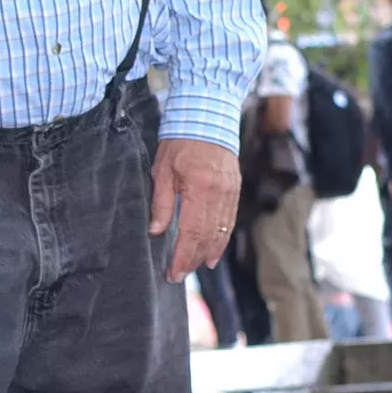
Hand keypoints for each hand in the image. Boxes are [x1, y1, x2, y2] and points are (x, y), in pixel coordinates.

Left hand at [149, 137, 238, 281]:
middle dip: (194, 259)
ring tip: (197, 267)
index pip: (191, 232)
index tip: (173, 273)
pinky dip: (222, 238)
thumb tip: (156, 231)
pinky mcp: (235, 189)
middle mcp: (219, 194)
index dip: (183, 256)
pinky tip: (213, 251)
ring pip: (222, 231)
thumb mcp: (162, 171)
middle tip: (180, 274)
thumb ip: (161, 203)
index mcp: (199, 189)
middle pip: (208, 236)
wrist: (208, 117)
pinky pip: (229, 220)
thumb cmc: (180, 142)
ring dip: (209, 252)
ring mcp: (231, 192)